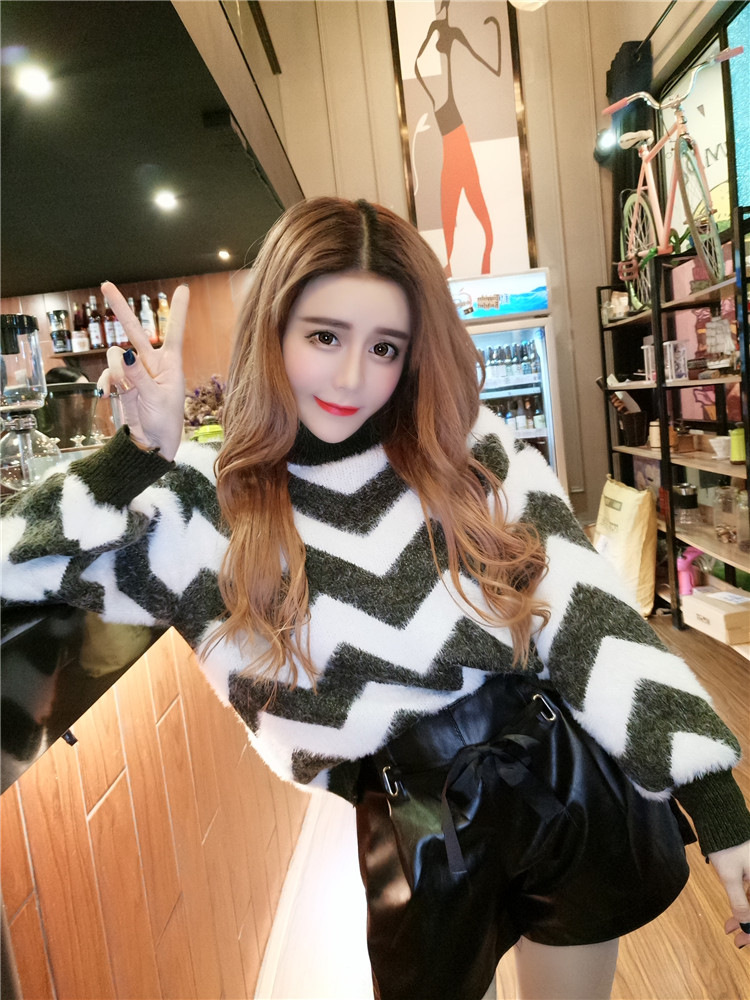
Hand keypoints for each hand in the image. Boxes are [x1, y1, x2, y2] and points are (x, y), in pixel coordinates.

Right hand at [97, 282, 188, 460]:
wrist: (151, 443)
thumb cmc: (164, 422)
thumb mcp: (155, 398)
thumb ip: (138, 376)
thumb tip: (123, 353)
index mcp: (170, 364)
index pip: (175, 333)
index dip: (178, 311)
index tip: (183, 289)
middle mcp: (152, 363)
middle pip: (136, 331)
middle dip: (120, 309)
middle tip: (105, 285)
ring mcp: (135, 372)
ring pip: (116, 355)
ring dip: (116, 370)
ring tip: (123, 389)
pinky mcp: (122, 383)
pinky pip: (108, 373)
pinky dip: (106, 383)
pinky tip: (108, 395)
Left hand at [707, 840, 749, 949]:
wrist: (722, 818)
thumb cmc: (727, 846)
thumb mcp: (731, 877)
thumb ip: (740, 903)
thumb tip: (747, 925)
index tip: (742, 941)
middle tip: (736, 938)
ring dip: (746, 914)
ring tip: (730, 926)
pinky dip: (745, 902)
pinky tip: (735, 911)